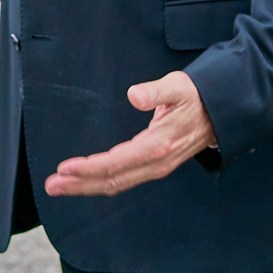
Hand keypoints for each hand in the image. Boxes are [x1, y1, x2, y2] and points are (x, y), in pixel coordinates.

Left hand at [45, 71, 216, 197]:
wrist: (221, 112)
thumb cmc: (196, 95)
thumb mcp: (178, 86)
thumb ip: (155, 91)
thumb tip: (134, 95)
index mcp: (159, 145)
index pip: (117, 162)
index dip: (89, 167)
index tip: (65, 168)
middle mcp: (156, 162)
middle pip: (113, 180)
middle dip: (80, 184)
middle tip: (51, 185)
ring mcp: (157, 167)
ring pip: (117, 183)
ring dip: (87, 186)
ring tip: (61, 186)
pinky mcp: (155, 166)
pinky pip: (125, 179)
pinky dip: (103, 182)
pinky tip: (87, 181)